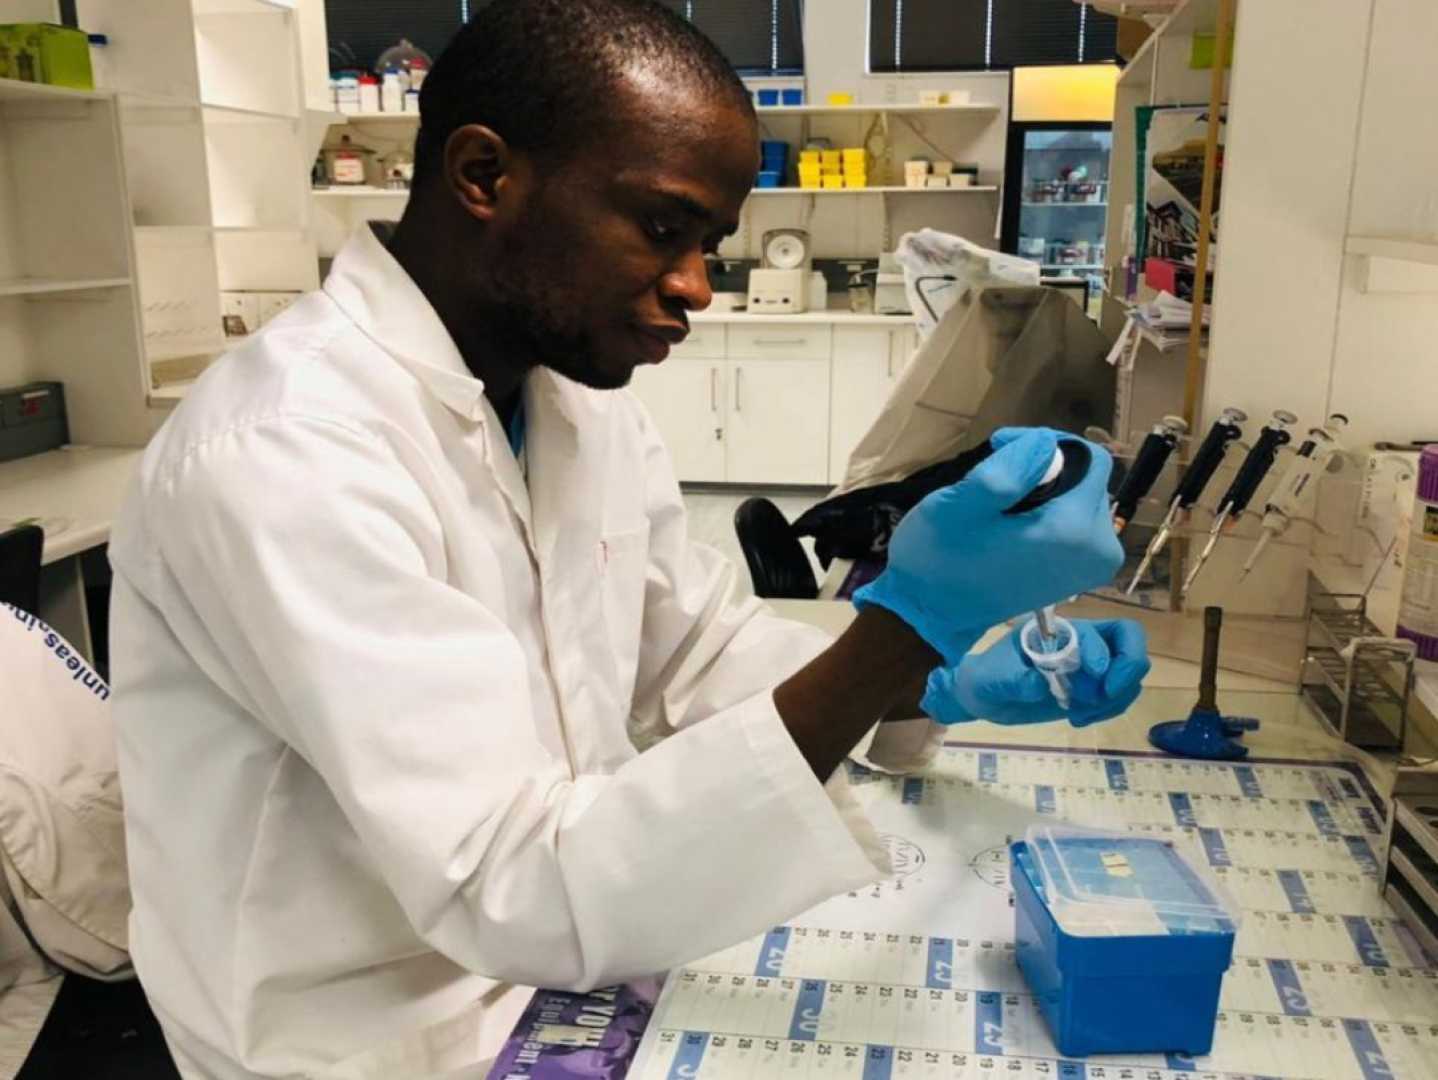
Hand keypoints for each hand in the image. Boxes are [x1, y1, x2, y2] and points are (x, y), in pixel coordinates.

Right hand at [852, 428, 1123, 663]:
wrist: (930, 612)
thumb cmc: (940, 557)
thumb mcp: (957, 505)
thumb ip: (1006, 471)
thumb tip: (1044, 443)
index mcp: (1075, 532)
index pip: (1091, 461)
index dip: (1047, 442)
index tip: (1001, 445)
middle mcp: (1098, 552)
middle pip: (1088, 481)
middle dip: (1046, 469)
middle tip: (996, 475)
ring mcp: (1092, 568)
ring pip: (1081, 500)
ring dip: (1045, 490)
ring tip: (1000, 504)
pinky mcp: (1080, 576)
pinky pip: (1076, 525)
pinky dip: (1048, 513)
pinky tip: (1012, 523)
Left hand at [920, 618, 1149, 726]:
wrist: (985, 698)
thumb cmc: (987, 679)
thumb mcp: (992, 679)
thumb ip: (1014, 680)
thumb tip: (1040, 684)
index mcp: (1057, 630)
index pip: (1096, 631)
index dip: (1100, 652)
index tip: (1094, 676)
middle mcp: (1081, 642)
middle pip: (1129, 639)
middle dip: (1127, 667)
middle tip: (1106, 695)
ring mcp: (1091, 666)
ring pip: (1130, 671)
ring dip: (1115, 697)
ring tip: (1079, 714)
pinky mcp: (1092, 690)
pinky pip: (1119, 696)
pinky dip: (1107, 711)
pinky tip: (1078, 719)